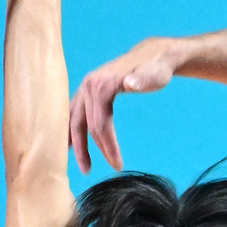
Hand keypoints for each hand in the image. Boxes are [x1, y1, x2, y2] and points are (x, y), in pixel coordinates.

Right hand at [69, 38, 179, 172]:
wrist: (154, 54)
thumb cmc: (157, 68)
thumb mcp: (155, 75)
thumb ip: (143, 79)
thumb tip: (129, 83)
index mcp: (101, 84)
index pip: (98, 123)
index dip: (106, 146)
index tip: (118, 165)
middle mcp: (88, 85)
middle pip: (82, 124)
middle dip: (86, 149)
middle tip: (90, 172)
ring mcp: (86, 87)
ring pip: (75, 119)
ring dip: (77, 143)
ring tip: (83, 165)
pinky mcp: (89, 90)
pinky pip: (75, 113)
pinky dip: (72, 130)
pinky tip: (69, 144)